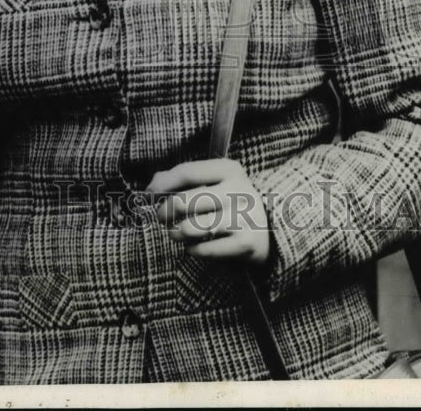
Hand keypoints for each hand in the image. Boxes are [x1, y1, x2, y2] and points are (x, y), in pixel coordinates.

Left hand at [146, 159, 271, 264]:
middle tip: (162, 218)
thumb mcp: (215, 182)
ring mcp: (244, 217)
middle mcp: (239, 190)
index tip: (150, 194)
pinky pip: (203, 250)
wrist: (271, 229)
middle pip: (183, 201)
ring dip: (176, 233)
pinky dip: (192, 250)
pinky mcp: (245, 243)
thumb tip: (152, 186)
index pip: (186, 172)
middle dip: (165, 212)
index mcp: (230, 169)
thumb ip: (183, 178)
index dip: (162, 184)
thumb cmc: (231, 202)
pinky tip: (194, 246)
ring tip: (176, 232)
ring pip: (191, 228)